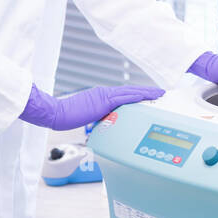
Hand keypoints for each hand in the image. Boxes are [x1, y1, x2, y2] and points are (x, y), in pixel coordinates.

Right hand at [20, 84, 163, 130]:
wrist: (57, 113)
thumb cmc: (67, 116)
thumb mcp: (85, 117)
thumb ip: (96, 118)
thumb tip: (102, 125)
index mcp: (101, 97)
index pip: (123, 95)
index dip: (136, 94)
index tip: (148, 96)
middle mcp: (105, 93)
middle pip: (130, 91)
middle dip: (146, 92)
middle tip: (160, 92)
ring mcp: (105, 95)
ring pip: (130, 92)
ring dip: (146, 93)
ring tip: (159, 93)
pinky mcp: (104, 100)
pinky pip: (125, 97)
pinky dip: (138, 96)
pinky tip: (148, 96)